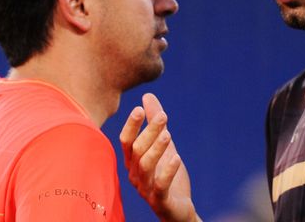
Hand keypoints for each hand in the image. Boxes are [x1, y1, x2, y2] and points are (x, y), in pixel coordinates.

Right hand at [120, 93, 200, 221]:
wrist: (178, 209)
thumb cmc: (166, 176)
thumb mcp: (163, 145)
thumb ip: (154, 123)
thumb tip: (147, 96)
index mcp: (133, 162)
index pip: (126, 141)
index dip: (132, 126)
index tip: (139, 109)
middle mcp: (135, 175)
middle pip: (137, 151)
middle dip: (149, 132)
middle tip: (163, 116)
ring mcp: (146, 189)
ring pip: (146, 166)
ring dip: (156, 149)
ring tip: (168, 134)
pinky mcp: (160, 201)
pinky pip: (160, 186)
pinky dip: (168, 171)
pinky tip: (177, 158)